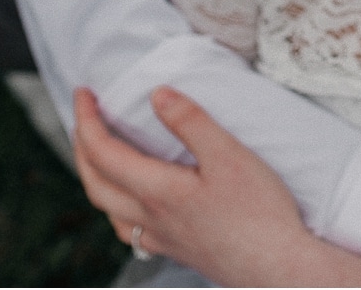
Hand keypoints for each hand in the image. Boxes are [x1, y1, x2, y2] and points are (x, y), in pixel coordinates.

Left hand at [73, 87, 360, 285]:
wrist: (280, 268)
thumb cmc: (260, 212)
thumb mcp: (229, 155)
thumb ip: (191, 122)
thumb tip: (157, 93)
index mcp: (157, 192)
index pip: (104, 154)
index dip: (87, 121)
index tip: (84, 92)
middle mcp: (150, 220)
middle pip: (95, 184)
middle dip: (81, 146)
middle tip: (83, 113)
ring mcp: (162, 240)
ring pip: (108, 210)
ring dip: (93, 177)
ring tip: (98, 151)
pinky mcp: (177, 251)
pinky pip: (128, 230)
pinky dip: (116, 205)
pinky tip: (132, 200)